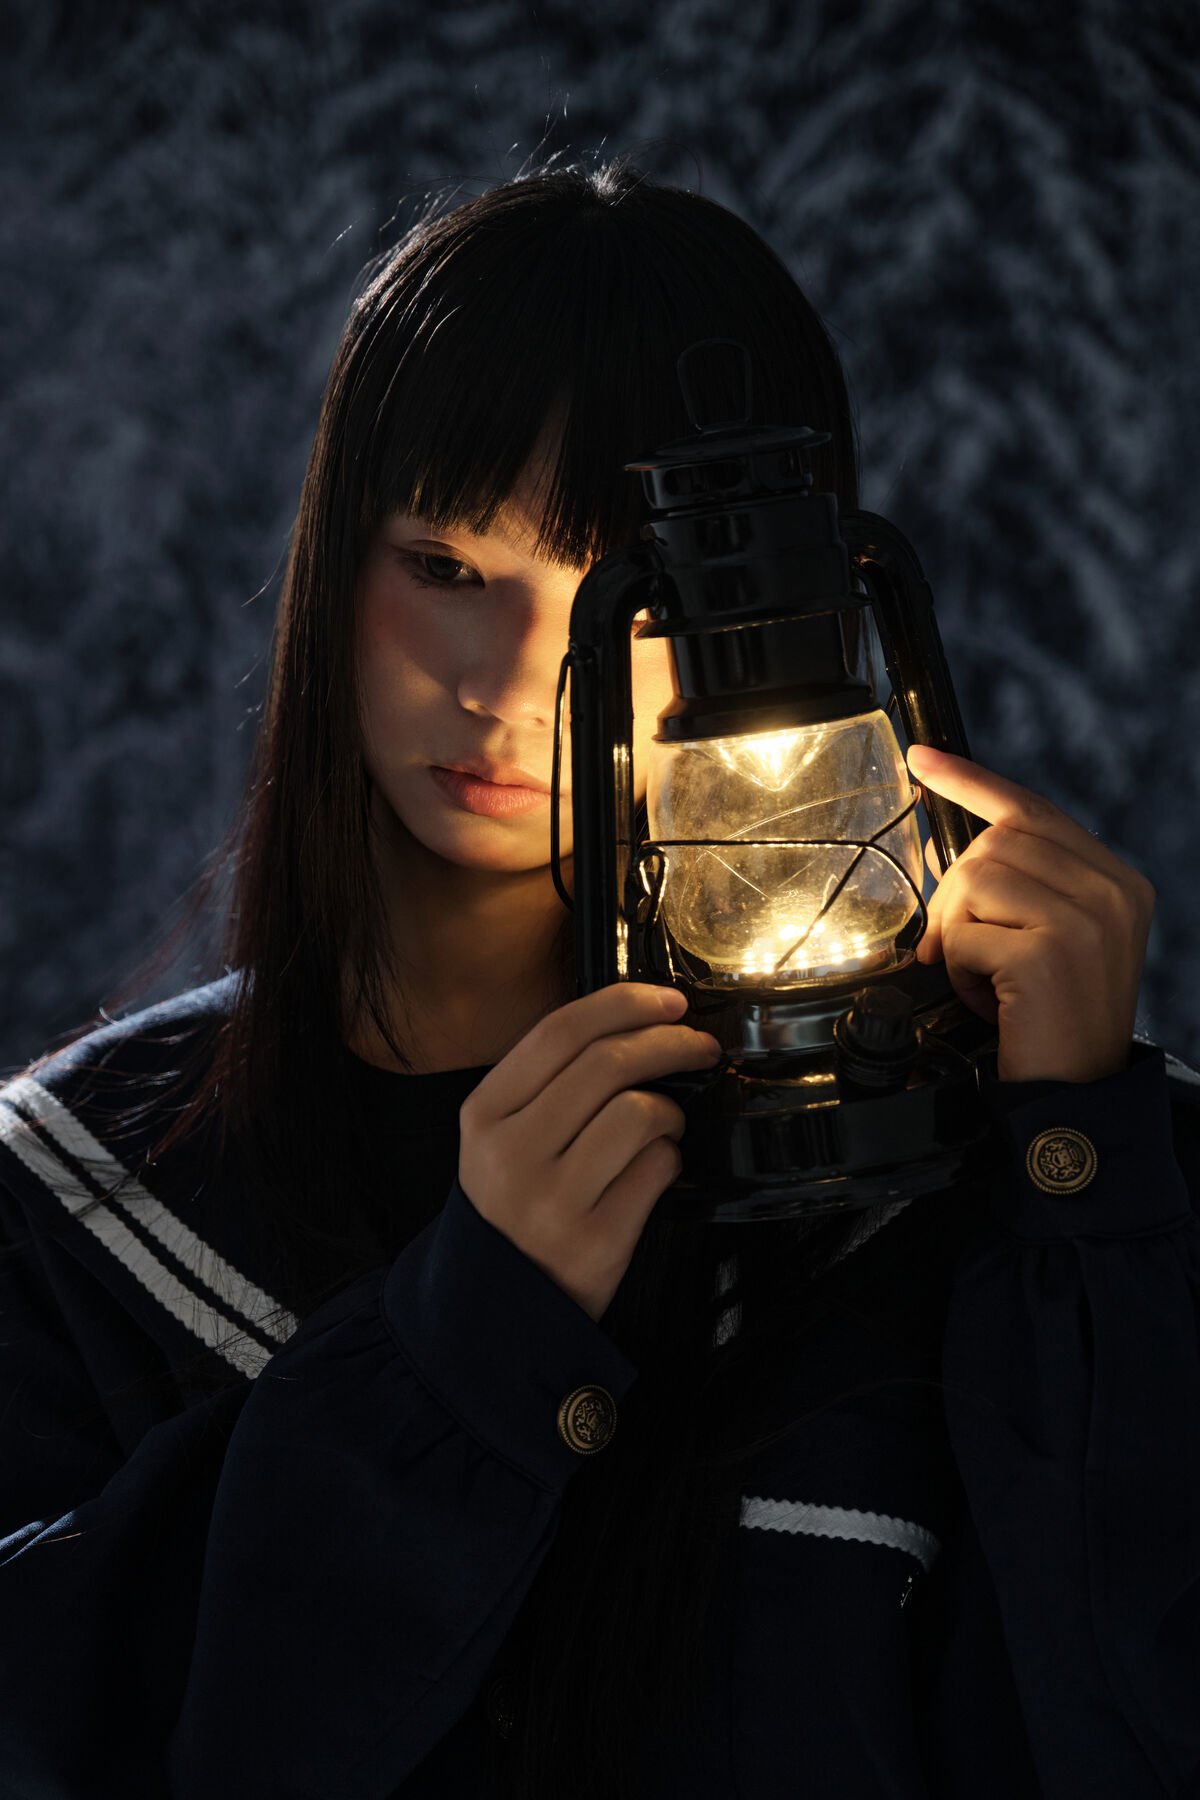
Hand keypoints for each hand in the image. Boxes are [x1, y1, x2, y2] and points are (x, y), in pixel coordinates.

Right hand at [458, 983, 720, 1322]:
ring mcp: (553, 1198)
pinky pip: (657, 1169)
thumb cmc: (514, 1206)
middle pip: (607, 1063)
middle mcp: (513, 1152)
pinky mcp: (596, 1239)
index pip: (560, 1032)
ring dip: (669, 1110)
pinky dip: (670, 1158)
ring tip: (665, 1124)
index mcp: (486, 1114)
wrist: (502, 1304)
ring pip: (639, 1112)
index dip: (623, 1004)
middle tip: (697, 1046)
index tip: (667, 1000)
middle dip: (669, 1042)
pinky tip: (657, 1166)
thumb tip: (632, 1024)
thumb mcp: (501, 1138)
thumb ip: (548, 1084)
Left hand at [907, 743, 1155, 1084]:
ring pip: (972, 881)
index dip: (971, 782)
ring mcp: (1083, 921)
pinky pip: (964, 934)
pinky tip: (991, 1000)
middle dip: (956, 896)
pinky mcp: (1047, 954)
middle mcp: (1109, 892)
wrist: (1079, 1096)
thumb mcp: (1053, 939)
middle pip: (991, 844)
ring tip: (988, 978)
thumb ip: (1020, 887)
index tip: (922, 758)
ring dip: (959, 934)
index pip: (1032, 810)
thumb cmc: (1055, 1022)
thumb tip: (948, 850)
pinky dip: (961, 971)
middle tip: (964, 950)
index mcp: (1116, 881)